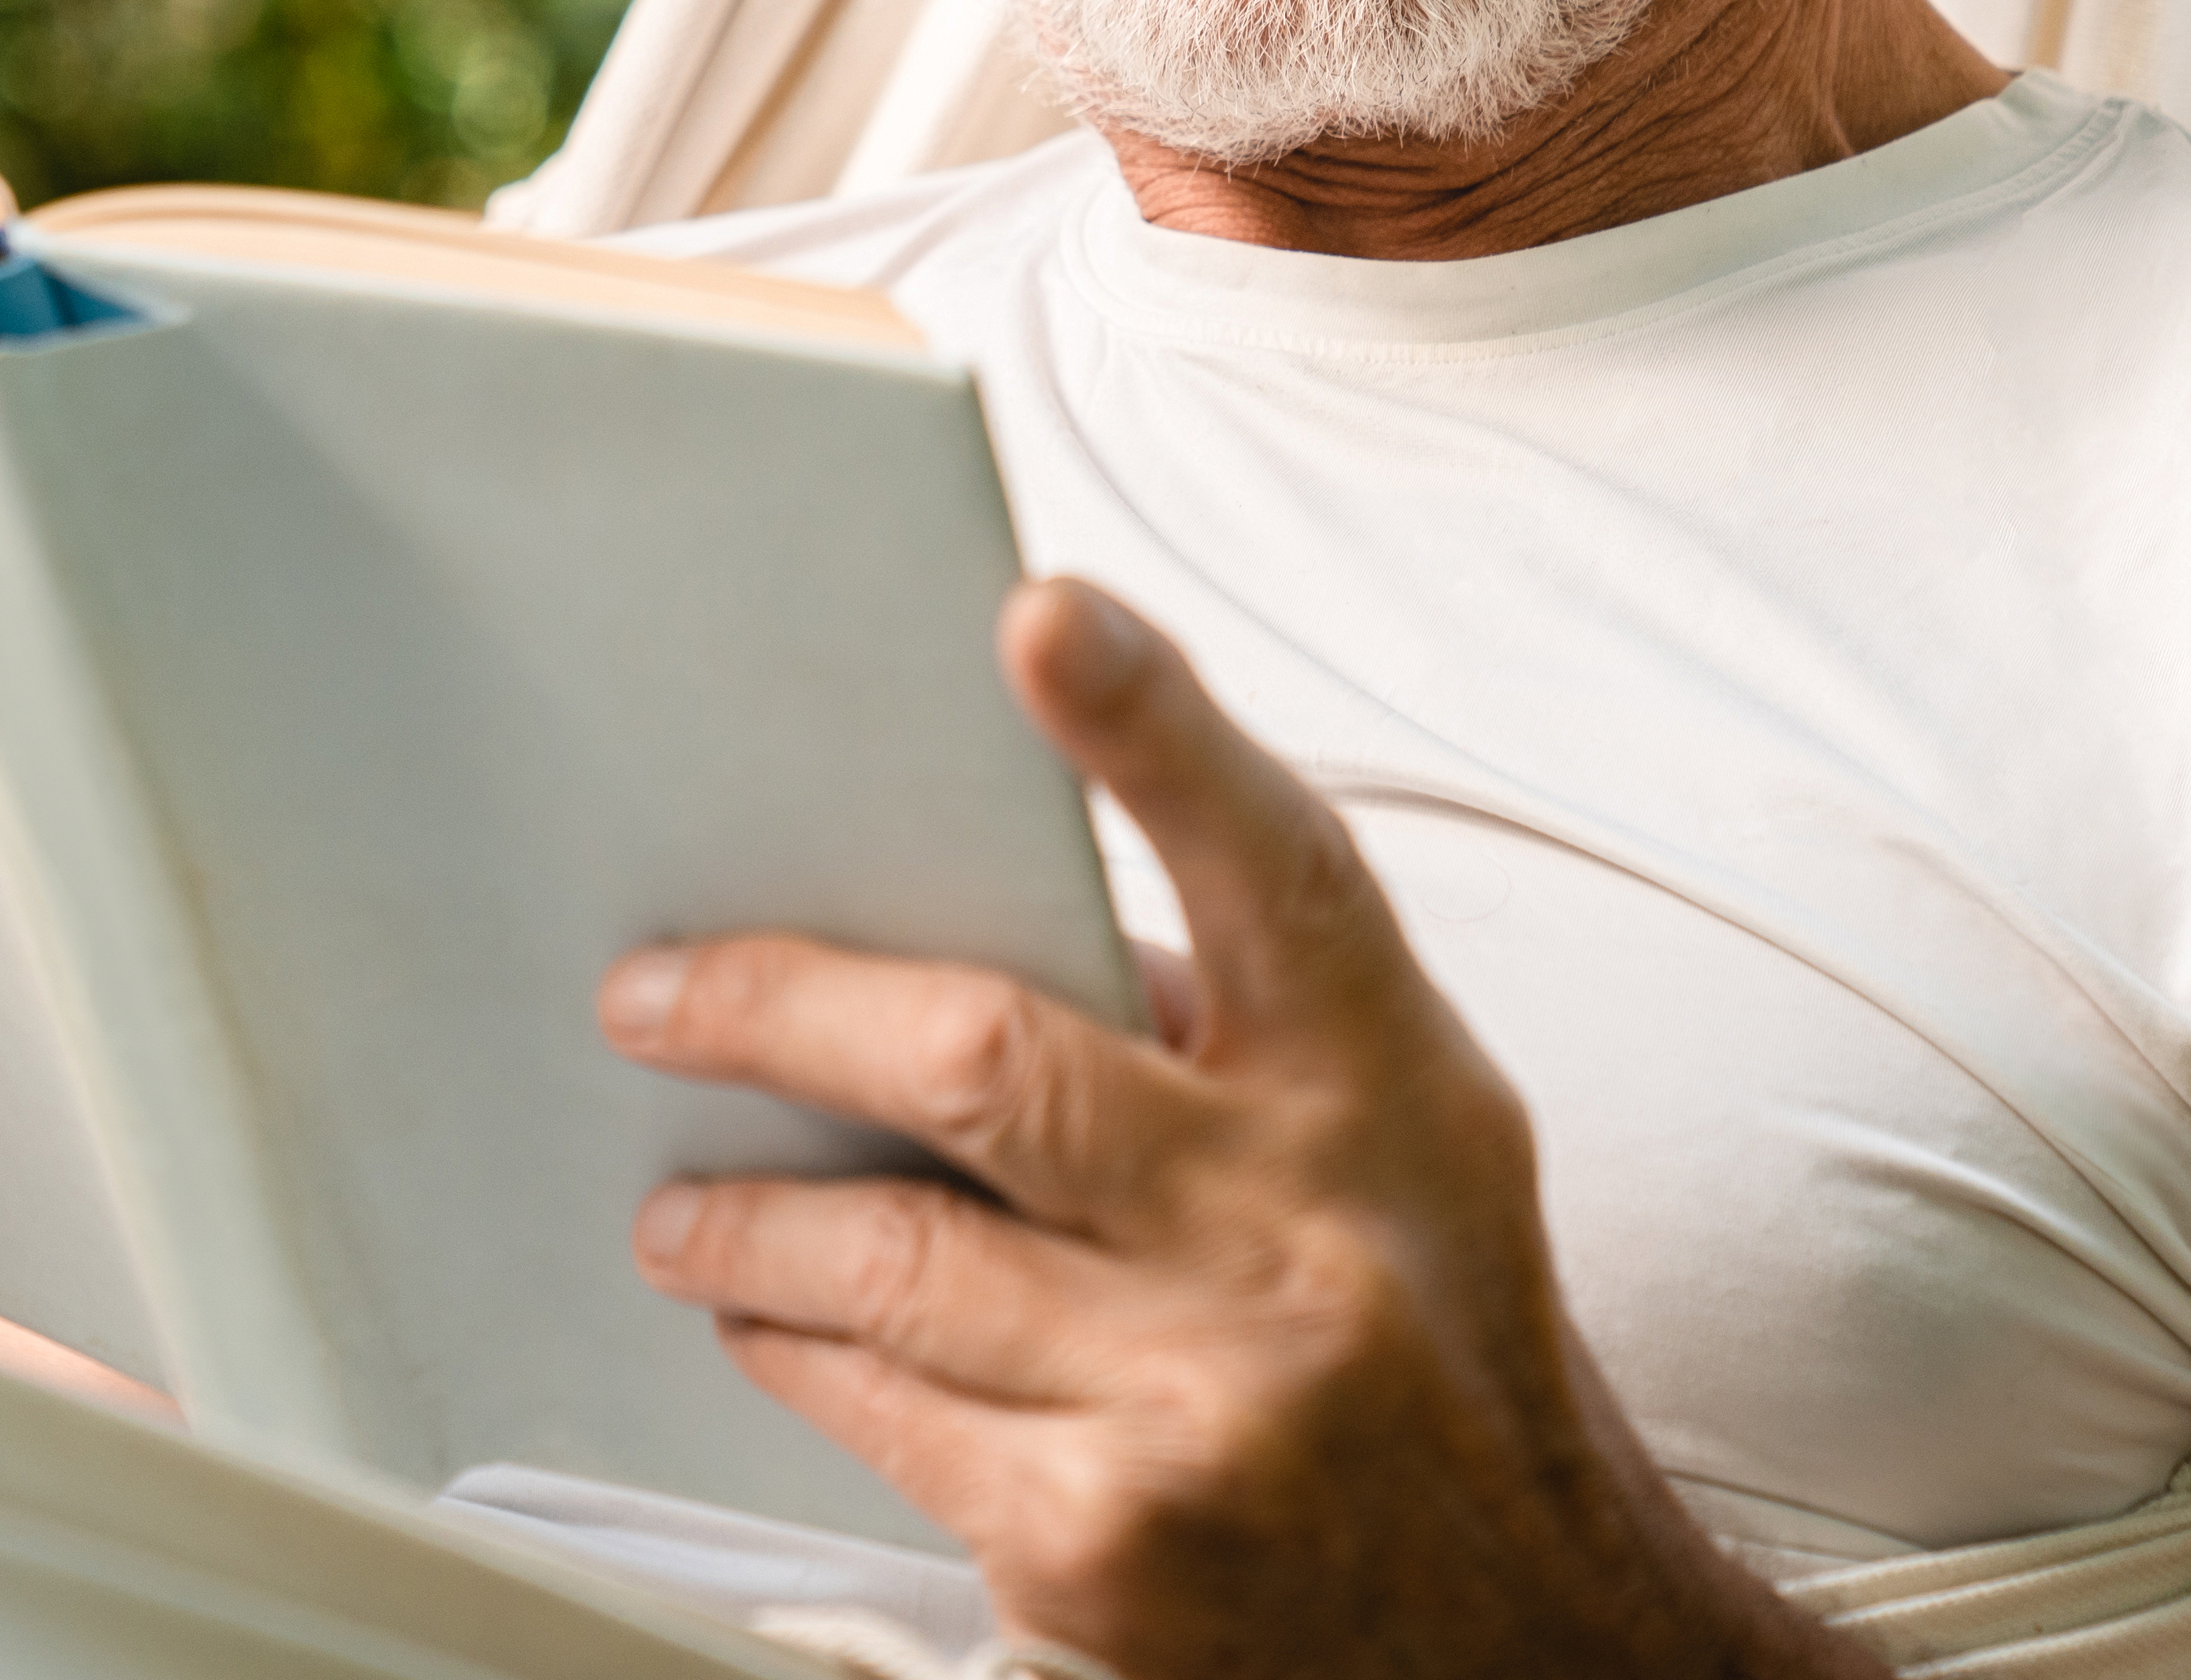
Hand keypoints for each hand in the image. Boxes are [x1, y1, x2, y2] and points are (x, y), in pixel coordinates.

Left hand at [600, 578, 1864, 1679]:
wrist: (1537, 1646)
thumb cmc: (1424, 1338)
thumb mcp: (1393, 1140)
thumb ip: (1221, 1019)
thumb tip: (948, 904)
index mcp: (1382, 1085)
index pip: (1268, 866)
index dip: (1152, 727)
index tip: (1040, 614)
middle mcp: (1298, 1231)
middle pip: (985, 1061)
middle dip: (777, 1008)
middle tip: (654, 994)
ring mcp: (1201, 1400)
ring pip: (884, 1258)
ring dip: (740, 1222)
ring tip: (681, 1207)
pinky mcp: (1107, 1547)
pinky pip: (881, 1409)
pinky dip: (798, 1353)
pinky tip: (772, 1327)